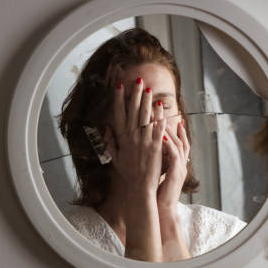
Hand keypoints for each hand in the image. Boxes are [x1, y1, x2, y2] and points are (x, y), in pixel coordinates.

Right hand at [104, 80, 165, 194]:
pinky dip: (159, 116)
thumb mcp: (115, 157)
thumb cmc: (128, 173)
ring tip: (148, 88)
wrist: (140, 186)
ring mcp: (145, 141)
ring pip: (145, 116)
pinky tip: (160, 106)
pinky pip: (158, 128)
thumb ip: (111, 142)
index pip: (119, 114)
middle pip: (133, 111)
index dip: (119, 99)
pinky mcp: (156, 145)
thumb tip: (107, 128)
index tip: (120, 87)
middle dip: (135, 94)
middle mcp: (133, 137)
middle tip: (138, 80)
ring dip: (147, 101)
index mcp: (122, 139)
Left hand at [157, 117, 189, 214]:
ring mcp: (180, 167)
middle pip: (181, 139)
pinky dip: (168, 144)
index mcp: (177, 163)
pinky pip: (174, 155)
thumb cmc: (159, 192)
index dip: (175, 129)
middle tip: (165, 111)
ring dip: (170, 131)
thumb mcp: (160, 173)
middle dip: (173, 124)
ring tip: (162, 118)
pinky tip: (160, 136)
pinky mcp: (176, 172)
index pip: (179, 142)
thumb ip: (158, 161)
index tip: (170, 116)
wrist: (163, 209)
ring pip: (178, 144)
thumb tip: (151, 150)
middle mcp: (181, 163)